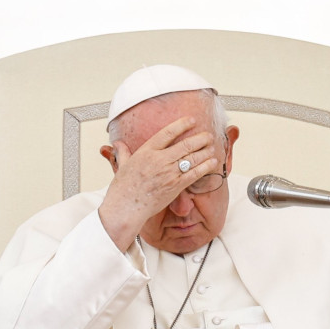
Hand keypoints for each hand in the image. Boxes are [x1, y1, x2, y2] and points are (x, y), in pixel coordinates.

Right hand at [98, 116, 219, 250]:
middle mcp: (159, 160)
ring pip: (192, 158)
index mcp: (146, 151)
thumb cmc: (123, 189)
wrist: (126, 207)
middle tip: (208, 134)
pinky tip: (212, 162)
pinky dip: (205, 166)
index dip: (182, 125)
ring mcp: (169, 173)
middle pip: (185, 144)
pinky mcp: (175, 186)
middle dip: (199, 138)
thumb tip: (117, 144)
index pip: (167, 133)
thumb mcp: (121, 166)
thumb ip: (122, 152)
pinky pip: (195, 174)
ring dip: (205, 151)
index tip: (191, 120)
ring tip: (212, 146)